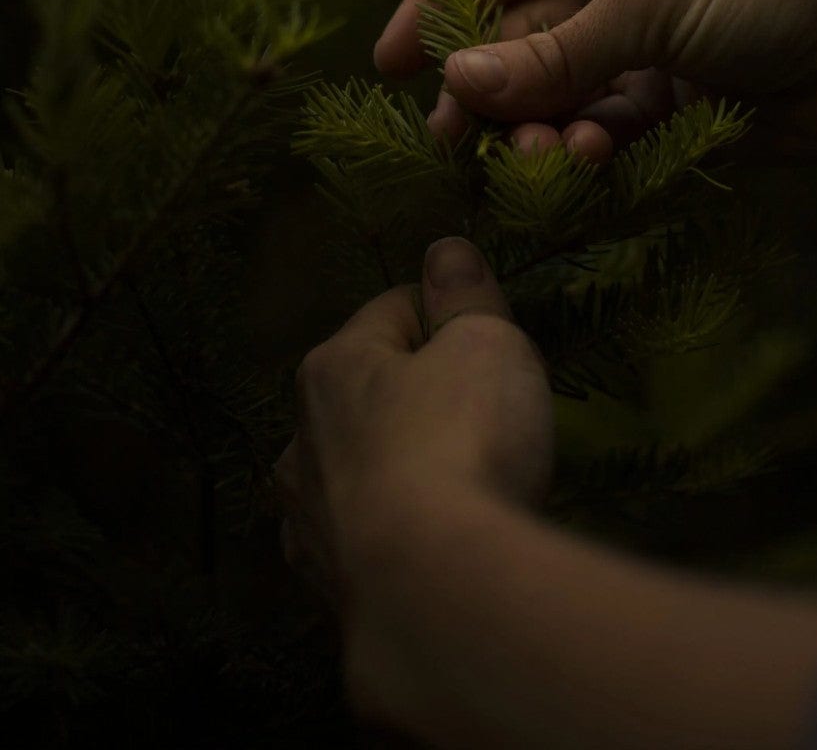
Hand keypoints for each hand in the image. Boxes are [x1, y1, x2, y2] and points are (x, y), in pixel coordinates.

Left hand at [274, 237, 552, 599]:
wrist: (437, 588)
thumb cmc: (463, 441)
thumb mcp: (484, 343)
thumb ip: (464, 292)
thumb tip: (445, 249)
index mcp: (334, 367)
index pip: (394, 309)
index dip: (449, 314)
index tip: (491, 339)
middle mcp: (304, 437)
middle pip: (369, 390)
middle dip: (419, 391)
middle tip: (483, 413)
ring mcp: (307, 516)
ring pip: (355, 465)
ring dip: (394, 462)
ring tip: (454, 482)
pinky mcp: (326, 583)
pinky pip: (358, 535)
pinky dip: (387, 528)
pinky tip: (423, 540)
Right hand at [374, 0, 816, 163]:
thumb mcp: (650, 8)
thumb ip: (553, 54)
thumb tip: (456, 84)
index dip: (434, 9)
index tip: (387, 63)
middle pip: (514, 41)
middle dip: (486, 90)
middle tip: (455, 138)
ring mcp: (631, 48)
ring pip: (550, 95)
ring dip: (536, 129)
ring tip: (542, 157)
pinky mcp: (655, 106)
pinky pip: (594, 130)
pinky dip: (582, 151)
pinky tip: (589, 160)